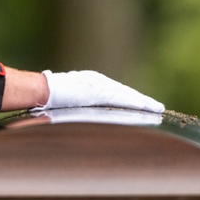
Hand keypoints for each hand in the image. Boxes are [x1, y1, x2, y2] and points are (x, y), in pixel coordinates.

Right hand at [40, 70, 164, 112]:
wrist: (41, 91)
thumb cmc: (47, 99)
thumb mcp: (66, 103)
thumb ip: (76, 107)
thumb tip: (75, 119)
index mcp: (90, 83)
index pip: (115, 92)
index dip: (130, 99)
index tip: (142, 106)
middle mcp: (97, 80)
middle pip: (124, 92)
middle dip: (141, 100)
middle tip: (157, 108)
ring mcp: (98, 85)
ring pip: (126, 94)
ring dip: (144, 102)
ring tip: (157, 109)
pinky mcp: (99, 91)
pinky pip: (122, 98)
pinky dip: (136, 103)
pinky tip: (147, 108)